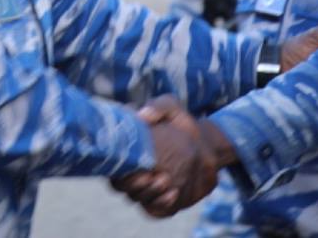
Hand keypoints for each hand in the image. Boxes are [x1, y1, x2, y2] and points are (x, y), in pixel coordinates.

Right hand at [108, 96, 232, 217]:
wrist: (206, 146)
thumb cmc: (182, 124)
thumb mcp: (171, 108)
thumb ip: (157, 107)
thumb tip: (142, 116)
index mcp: (127, 151)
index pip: (111, 165)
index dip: (116, 169)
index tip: (132, 164)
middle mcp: (132, 172)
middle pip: (122, 185)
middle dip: (133, 184)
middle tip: (150, 176)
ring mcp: (145, 188)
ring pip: (138, 198)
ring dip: (149, 193)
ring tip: (165, 181)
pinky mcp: (160, 201)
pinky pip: (155, 209)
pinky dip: (161, 205)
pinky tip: (173, 194)